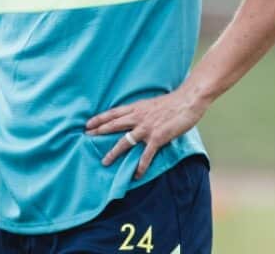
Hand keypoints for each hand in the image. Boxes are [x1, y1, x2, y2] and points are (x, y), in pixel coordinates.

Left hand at [84, 89, 207, 178]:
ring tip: (104, 162)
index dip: (100, 118)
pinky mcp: (157, 138)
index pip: (114, 113)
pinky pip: (146, 155)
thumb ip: (143, 111)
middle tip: (86, 139)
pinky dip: (141, 166)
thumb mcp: (152, 104)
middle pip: (114, 125)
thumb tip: (137, 118)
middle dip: (99, 132)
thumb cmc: (173, 102)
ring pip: (125, 142)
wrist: (188, 100)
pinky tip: (136, 175)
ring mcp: (147, 128)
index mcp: (137, 108)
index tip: (87, 124)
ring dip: (113, 152)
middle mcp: (138, 117)